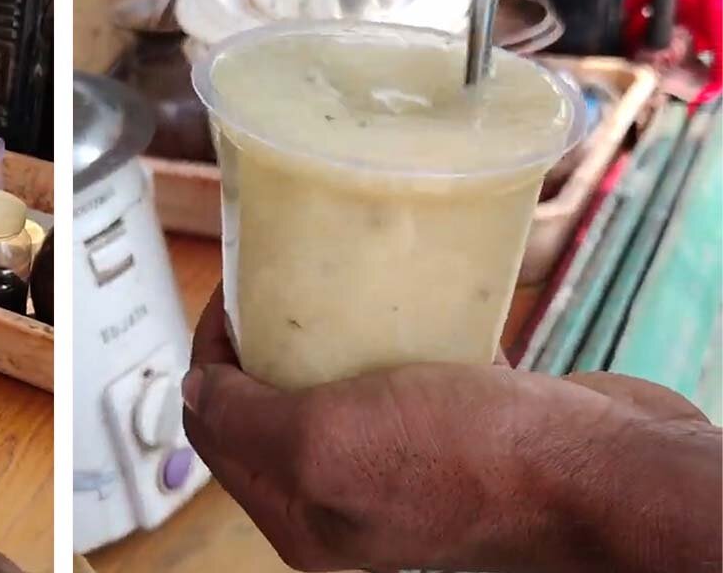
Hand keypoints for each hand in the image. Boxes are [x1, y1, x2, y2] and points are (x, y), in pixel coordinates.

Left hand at [182, 285, 720, 572]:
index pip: (216, 429)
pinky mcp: (457, 428)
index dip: (207, 358)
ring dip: (325, 333)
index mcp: (300, 511)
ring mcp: (403, 461)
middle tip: (271, 280)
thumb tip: (192, 391)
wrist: (601, 472)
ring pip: (337, 385)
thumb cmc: (467, 462)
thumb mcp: (324, 442)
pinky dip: (392, 334)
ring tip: (326, 281)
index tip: (227, 295)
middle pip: (271, 406)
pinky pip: (403, 373)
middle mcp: (345, 494)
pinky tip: (395, 298)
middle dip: (261, 342)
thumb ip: (243, 421)